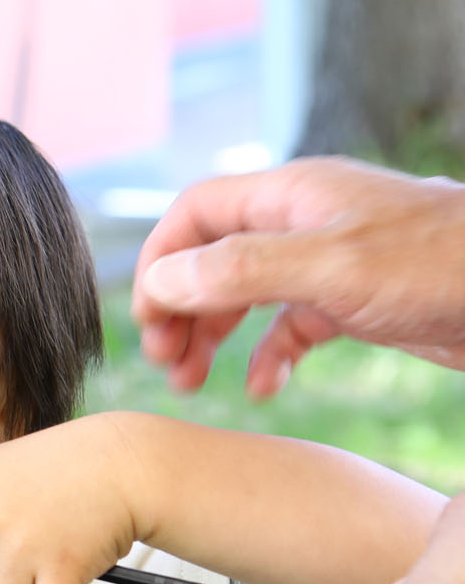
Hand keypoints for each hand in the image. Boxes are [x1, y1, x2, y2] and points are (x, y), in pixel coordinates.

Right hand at [131, 156, 464, 397]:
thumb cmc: (440, 265)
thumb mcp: (330, 266)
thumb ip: (241, 270)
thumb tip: (163, 280)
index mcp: (292, 195)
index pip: (196, 214)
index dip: (161, 261)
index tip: (147, 317)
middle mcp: (304, 224)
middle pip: (213, 257)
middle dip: (180, 308)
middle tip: (164, 360)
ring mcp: (330, 262)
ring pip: (246, 295)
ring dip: (212, 336)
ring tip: (192, 382)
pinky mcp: (356, 301)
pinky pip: (291, 326)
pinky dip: (269, 355)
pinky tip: (264, 387)